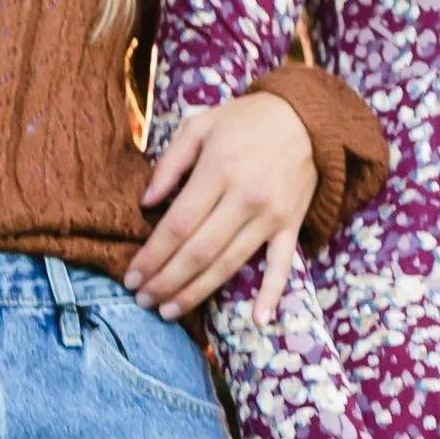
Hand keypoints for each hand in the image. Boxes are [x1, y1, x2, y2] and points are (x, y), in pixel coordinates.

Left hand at [129, 90, 318, 325]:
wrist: (308, 117)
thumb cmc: (246, 120)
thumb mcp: (200, 125)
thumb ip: (170, 163)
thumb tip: (146, 202)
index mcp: (218, 171)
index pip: (177, 226)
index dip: (152, 256)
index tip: (131, 276)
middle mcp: (244, 198)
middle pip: (198, 252)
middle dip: (166, 281)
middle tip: (143, 300)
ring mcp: (271, 217)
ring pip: (229, 265)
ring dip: (197, 293)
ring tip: (169, 311)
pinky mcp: (291, 226)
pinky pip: (282, 266)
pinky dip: (272, 295)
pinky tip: (258, 321)